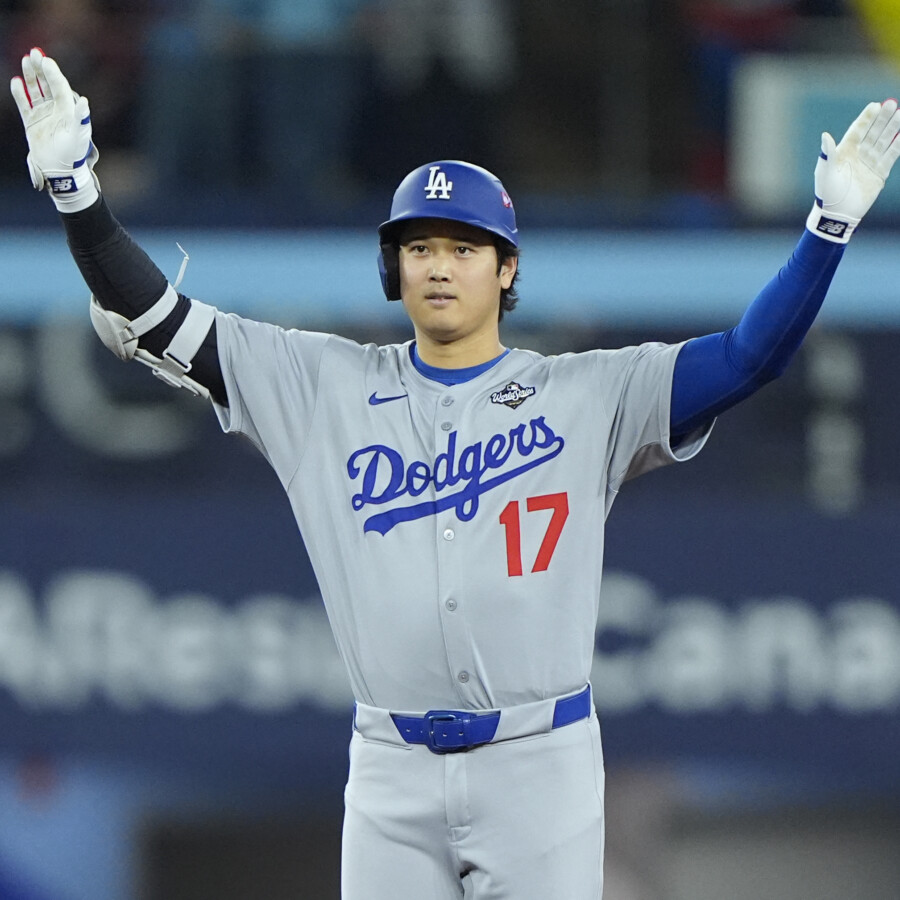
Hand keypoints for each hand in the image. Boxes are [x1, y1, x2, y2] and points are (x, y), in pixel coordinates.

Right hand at [10, 47, 99, 211]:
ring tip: (25, 61)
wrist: (60, 171)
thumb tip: (84, 101)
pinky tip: (16, 82)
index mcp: (68, 110)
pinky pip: (24, 104)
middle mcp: (56, 110)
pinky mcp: (32, 122)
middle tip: (34, 53)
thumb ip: (81, 118)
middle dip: (41, 69)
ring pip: (36, 91)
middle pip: (47, 84)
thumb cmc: (73, 155)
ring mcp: (43, 115)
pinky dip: (20, 93)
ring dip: (31, 76)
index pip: (60, 86)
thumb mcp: (78, 136)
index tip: (45, 60)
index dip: (53, 73)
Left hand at [807, 98, 899, 242]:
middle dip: (882, 119)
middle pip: (873, 133)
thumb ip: (827, 154)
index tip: (875, 106)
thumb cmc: (826, 194)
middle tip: (892, 104)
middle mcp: (858, 156)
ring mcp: (869, 164)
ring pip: (883, 142)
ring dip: (892, 129)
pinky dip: (897, 145)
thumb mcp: (825, 173)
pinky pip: (890, 156)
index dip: (866, 119)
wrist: (838, 215)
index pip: (857, 131)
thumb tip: (825, 135)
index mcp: (844, 152)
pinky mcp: (879, 174)